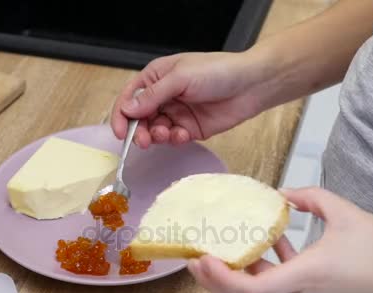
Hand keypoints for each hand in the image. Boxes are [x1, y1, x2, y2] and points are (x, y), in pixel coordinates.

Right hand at [110, 51, 273, 147]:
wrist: (251, 84)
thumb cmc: (218, 71)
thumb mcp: (181, 78)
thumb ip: (153, 95)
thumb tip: (128, 109)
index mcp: (156, 77)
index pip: (130, 98)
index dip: (122, 115)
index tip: (121, 132)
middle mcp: (163, 96)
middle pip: (139, 118)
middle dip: (139, 131)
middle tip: (144, 141)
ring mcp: (177, 113)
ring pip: (155, 131)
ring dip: (157, 136)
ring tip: (167, 135)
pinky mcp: (190, 128)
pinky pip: (174, 138)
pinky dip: (175, 139)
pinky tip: (183, 135)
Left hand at [187, 187, 372, 292]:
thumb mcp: (344, 211)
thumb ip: (310, 197)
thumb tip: (283, 194)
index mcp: (308, 275)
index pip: (253, 290)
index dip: (221, 278)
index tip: (202, 258)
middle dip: (216, 282)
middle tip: (197, 258)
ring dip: (238, 277)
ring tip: (223, 251)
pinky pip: (279, 290)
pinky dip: (266, 271)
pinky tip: (271, 245)